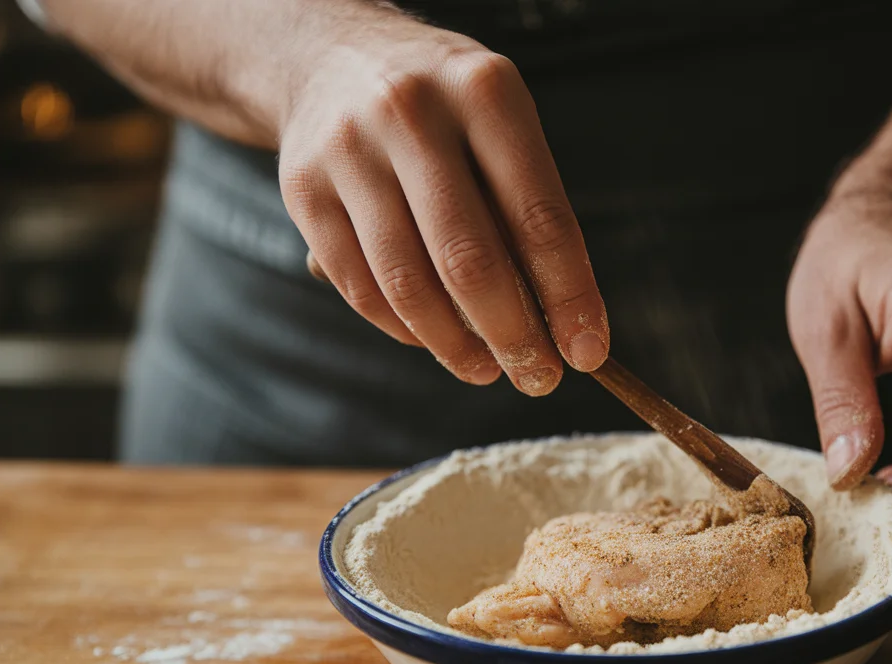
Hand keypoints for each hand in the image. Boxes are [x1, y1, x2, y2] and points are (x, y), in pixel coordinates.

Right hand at [277, 5, 607, 393]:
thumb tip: (562, 322)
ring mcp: (349, 152)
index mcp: (485, 93)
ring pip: (408, 286)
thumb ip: (526, 209)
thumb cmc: (445, 109)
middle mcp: (412, 115)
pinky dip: (405, 329)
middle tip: (539, 378)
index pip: (539, 217)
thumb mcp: (500, 125)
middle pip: (470, 260)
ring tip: (487, 370)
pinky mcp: (303, 191)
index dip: (569, 296)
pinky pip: (361, 289)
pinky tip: (435, 340)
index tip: (588, 350)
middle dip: (514, 336)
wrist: (331, 57)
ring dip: (456, 347)